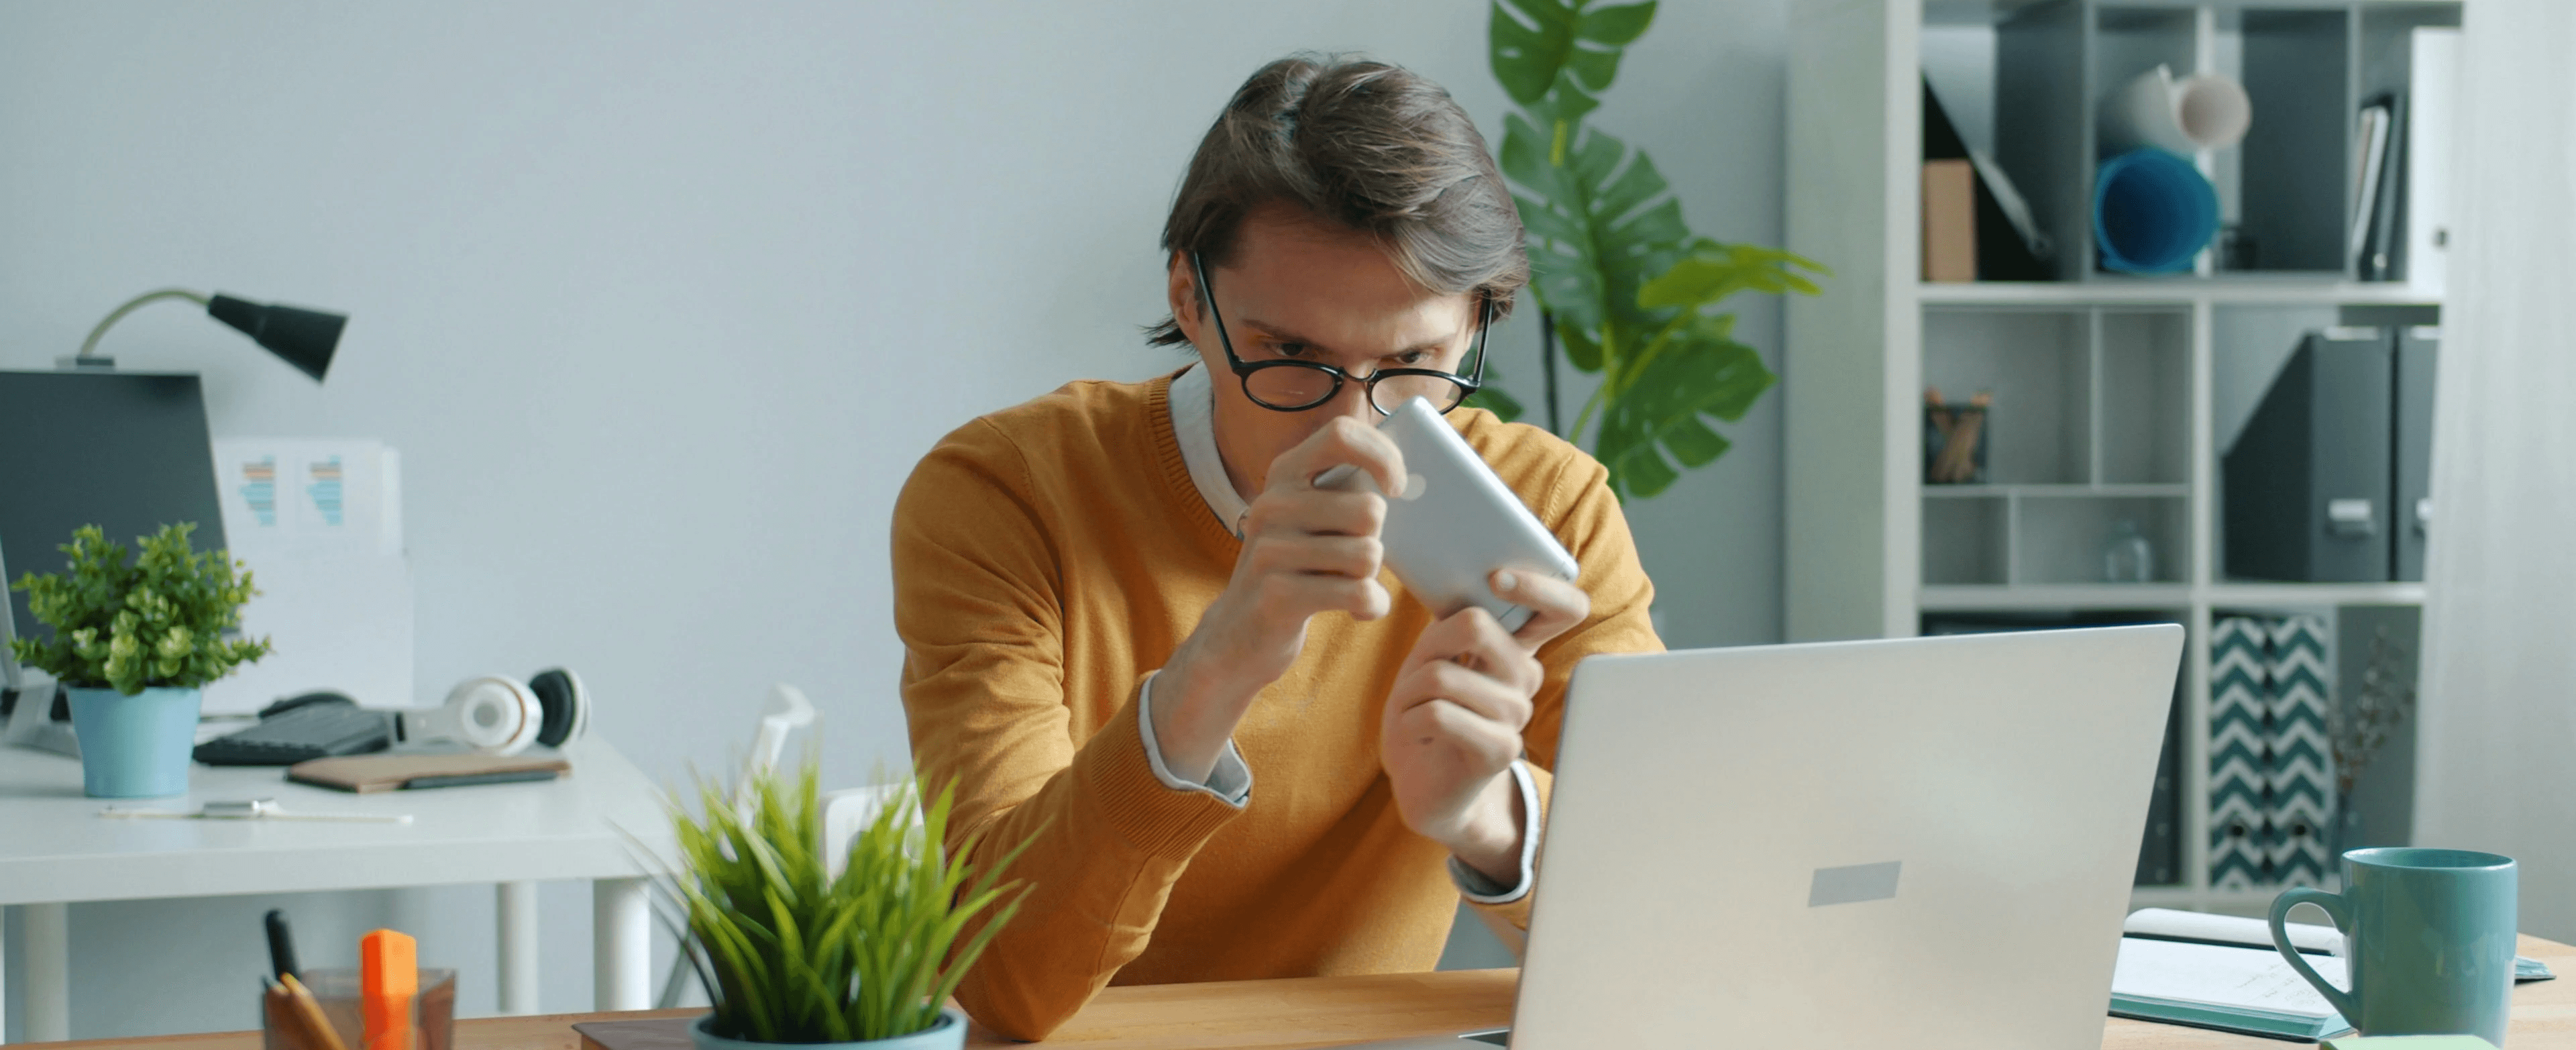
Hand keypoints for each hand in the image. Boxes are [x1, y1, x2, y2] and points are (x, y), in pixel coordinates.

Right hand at [1153, 417, 1406, 781]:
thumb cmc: (1298, 569)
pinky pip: (1358, 593)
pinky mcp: (1278, 595)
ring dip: (1371, 577)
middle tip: (1353, 558)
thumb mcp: (1311, 520)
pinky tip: (1357, 609)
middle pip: (1369, 510)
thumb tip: (1417, 482)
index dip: (1383, 455)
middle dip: (1377, 541)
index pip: (1342, 434)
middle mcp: (1272, 504)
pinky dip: (1370, 606)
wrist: (1239, 634)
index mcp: (1285, 473)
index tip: (1397, 487)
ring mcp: (1270, 550)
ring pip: (1369, 555)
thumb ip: (1349, 493)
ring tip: (1347, 583)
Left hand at [1380, 569, 1589, 883]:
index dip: (1539, 586)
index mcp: (1516, 648)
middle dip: (1424, 649)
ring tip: (1414, 711)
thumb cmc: (1423, 711)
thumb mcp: (1430, 656)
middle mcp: (1526, 677)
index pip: (1565, 606)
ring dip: (1409, 691)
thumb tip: (1469, 598)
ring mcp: (1518, 714)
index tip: (1499, 578)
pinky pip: (1439, 713)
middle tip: (1416, 680)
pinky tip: (1418, 733)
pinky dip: (1409, 720)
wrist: (1421, 783)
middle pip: (1477, 625)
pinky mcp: (1501, 750)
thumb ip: (1452, 625)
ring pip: (1444, 674)